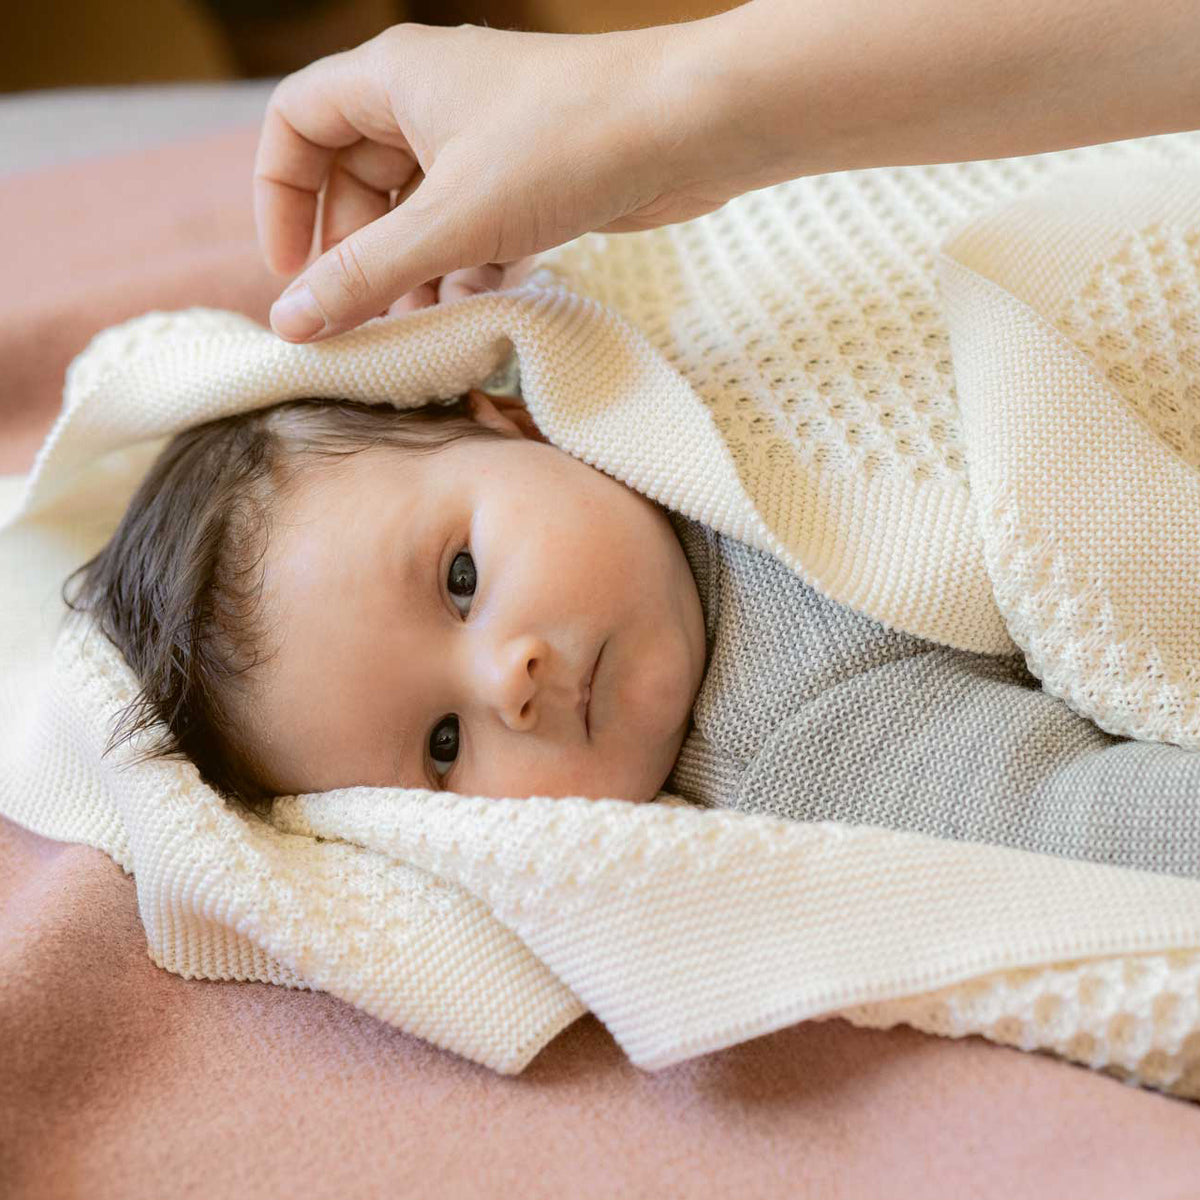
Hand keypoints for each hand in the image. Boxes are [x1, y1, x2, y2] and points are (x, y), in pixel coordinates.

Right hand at [253, 19, 748, 341]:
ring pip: (418, 212)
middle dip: (359, 256)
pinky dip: (467, 269)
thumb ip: (367, 274)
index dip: (279, 200)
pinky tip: (482, 311)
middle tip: (366, 322)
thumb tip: (292, 321)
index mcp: (392, 78)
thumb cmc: (568, 145)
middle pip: (356, 181)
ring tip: (428, 331)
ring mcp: (481, 137)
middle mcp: (430, 99)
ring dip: (415, 275)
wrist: (691, 127)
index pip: (296, 126)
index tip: (292, 275)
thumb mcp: (452, 220)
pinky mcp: (527, 175)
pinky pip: (471, 226)